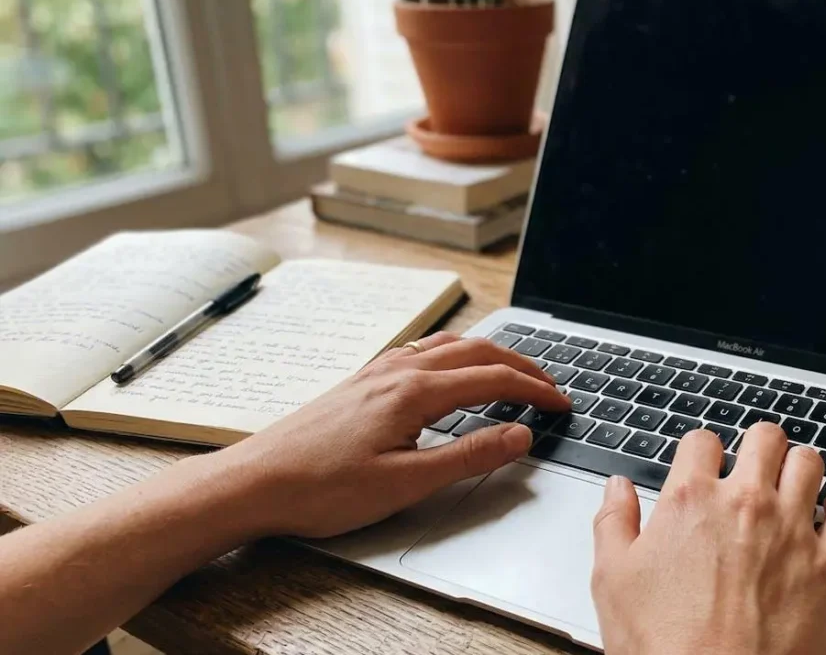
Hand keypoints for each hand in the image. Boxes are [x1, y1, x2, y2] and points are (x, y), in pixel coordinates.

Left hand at [202, 330, 570, 538]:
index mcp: (414, 391)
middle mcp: (397, 371)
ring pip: (449, 346)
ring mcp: (377, 372)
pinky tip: (451, 373)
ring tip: (514, 373)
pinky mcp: (361, 382)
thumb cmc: (320, 487)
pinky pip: (422, 353)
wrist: (254, 482)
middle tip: (551, 386)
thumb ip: (469, 456)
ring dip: (490, 354)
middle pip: (477, 351)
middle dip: (522, 365)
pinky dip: (455, 355)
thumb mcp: (406, 483)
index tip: (562, 404)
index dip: (536, 390)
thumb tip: (519, 436)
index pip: (494, 378)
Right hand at [591, 422, 825, 654]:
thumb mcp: (612, 582)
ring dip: (798, 468)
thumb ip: (613, 522)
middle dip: (756, 448)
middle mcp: (746, 504)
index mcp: (691, 500)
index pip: (701, 440)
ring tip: (789, 487)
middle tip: (751, 468)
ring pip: (809, 462)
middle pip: (764, 437)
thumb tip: (617, 488)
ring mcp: (792, 530)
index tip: (702, 469)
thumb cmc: (664, 647)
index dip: (700, 453)